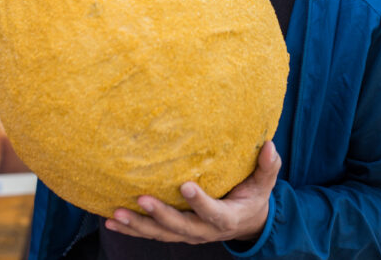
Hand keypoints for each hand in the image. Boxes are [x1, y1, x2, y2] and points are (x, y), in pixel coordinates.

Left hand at [104, 141, 280, 244]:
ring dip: (138, 225)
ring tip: (116, 214)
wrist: (246, 224)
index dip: (200, 202)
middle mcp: (205, 231)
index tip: (185, 185)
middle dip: (160, 216)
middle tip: (141, 199)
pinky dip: (131, 229)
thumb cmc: (253, 197)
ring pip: (161, 234)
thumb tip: (270, 145)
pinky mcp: (176, 233)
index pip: (212, 212)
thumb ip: (267, 166)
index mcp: (226, 218)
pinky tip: (110, 220)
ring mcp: (188, 234)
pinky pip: (152, 234)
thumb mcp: (265, 184)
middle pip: (180, 227)